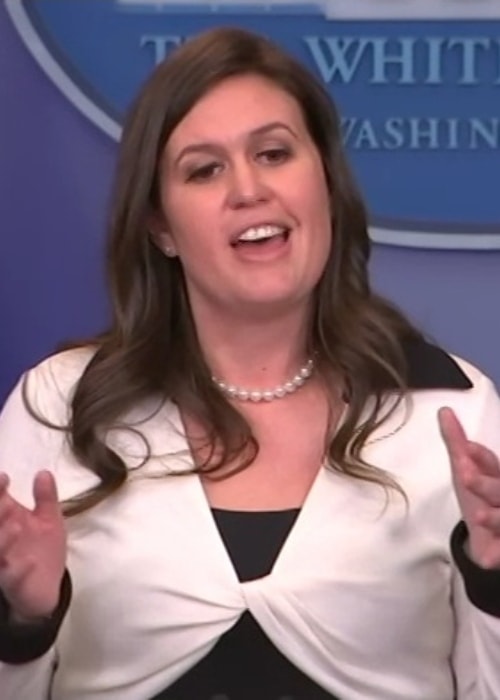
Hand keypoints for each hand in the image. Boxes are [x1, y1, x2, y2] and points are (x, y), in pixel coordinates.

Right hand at [0, 470, 66, 619]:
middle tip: (5, 503)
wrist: (48, 587)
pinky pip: (10, 577)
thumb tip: (44, 472)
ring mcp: (3, 561)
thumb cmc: (43, 549)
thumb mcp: (49, 520)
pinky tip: (29, 562)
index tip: (5, 478)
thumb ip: (46, 497)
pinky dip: (18, 570)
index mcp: (8, 520)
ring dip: (3, 539)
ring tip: (17, 526)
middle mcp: (1, 539)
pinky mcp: (11, 582)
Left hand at [439, 407, 499, 568]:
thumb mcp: (464, 468)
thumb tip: (444, 410)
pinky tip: (491, 558)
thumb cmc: (477, 494)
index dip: (480, 458)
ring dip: (496, 517)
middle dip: (486, 485)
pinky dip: (498, 554)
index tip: (465, 451)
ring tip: (480, 516)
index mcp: (496, 477)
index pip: (491, 463)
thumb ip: (455, 441)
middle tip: (467, 478)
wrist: (488, 534)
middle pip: (499, 490)